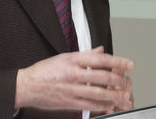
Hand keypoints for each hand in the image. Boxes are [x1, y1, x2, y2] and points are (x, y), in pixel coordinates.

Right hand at [14, 46, 133, 112]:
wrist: (26, 86)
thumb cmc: (45, 71)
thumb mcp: (64, 56)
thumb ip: (85, 55)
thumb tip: (101, 50)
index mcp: (73, 60)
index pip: (100, 59)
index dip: (117, 62)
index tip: (129, 64)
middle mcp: (73, 74)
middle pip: (101, 76)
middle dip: (119, 80)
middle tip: (129, 82)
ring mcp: (71, 89)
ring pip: (97, 93)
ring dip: (114, 95)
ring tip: (125, 96)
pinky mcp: (69, 103)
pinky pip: (89, 106)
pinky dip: (102, 106)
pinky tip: (110, 106)